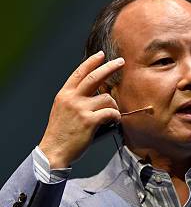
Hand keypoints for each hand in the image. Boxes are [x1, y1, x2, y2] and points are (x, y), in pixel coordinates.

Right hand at [39, 52, 124, 167]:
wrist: (54, 151)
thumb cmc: (60, 134)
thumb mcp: (62, 110)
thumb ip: (75, 100)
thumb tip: (97, 94)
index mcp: (65, 94)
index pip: (80, 72)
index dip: (91, 62)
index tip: (101, 55)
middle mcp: (72, 98)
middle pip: (95, 77)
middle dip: (110, 67)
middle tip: (120, 62)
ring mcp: (81, 109)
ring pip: (107, 98)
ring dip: (114, 105)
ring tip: (112, 114)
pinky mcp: (89, 121)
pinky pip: (110, 113)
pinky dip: (115, 116)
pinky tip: (115, 120)